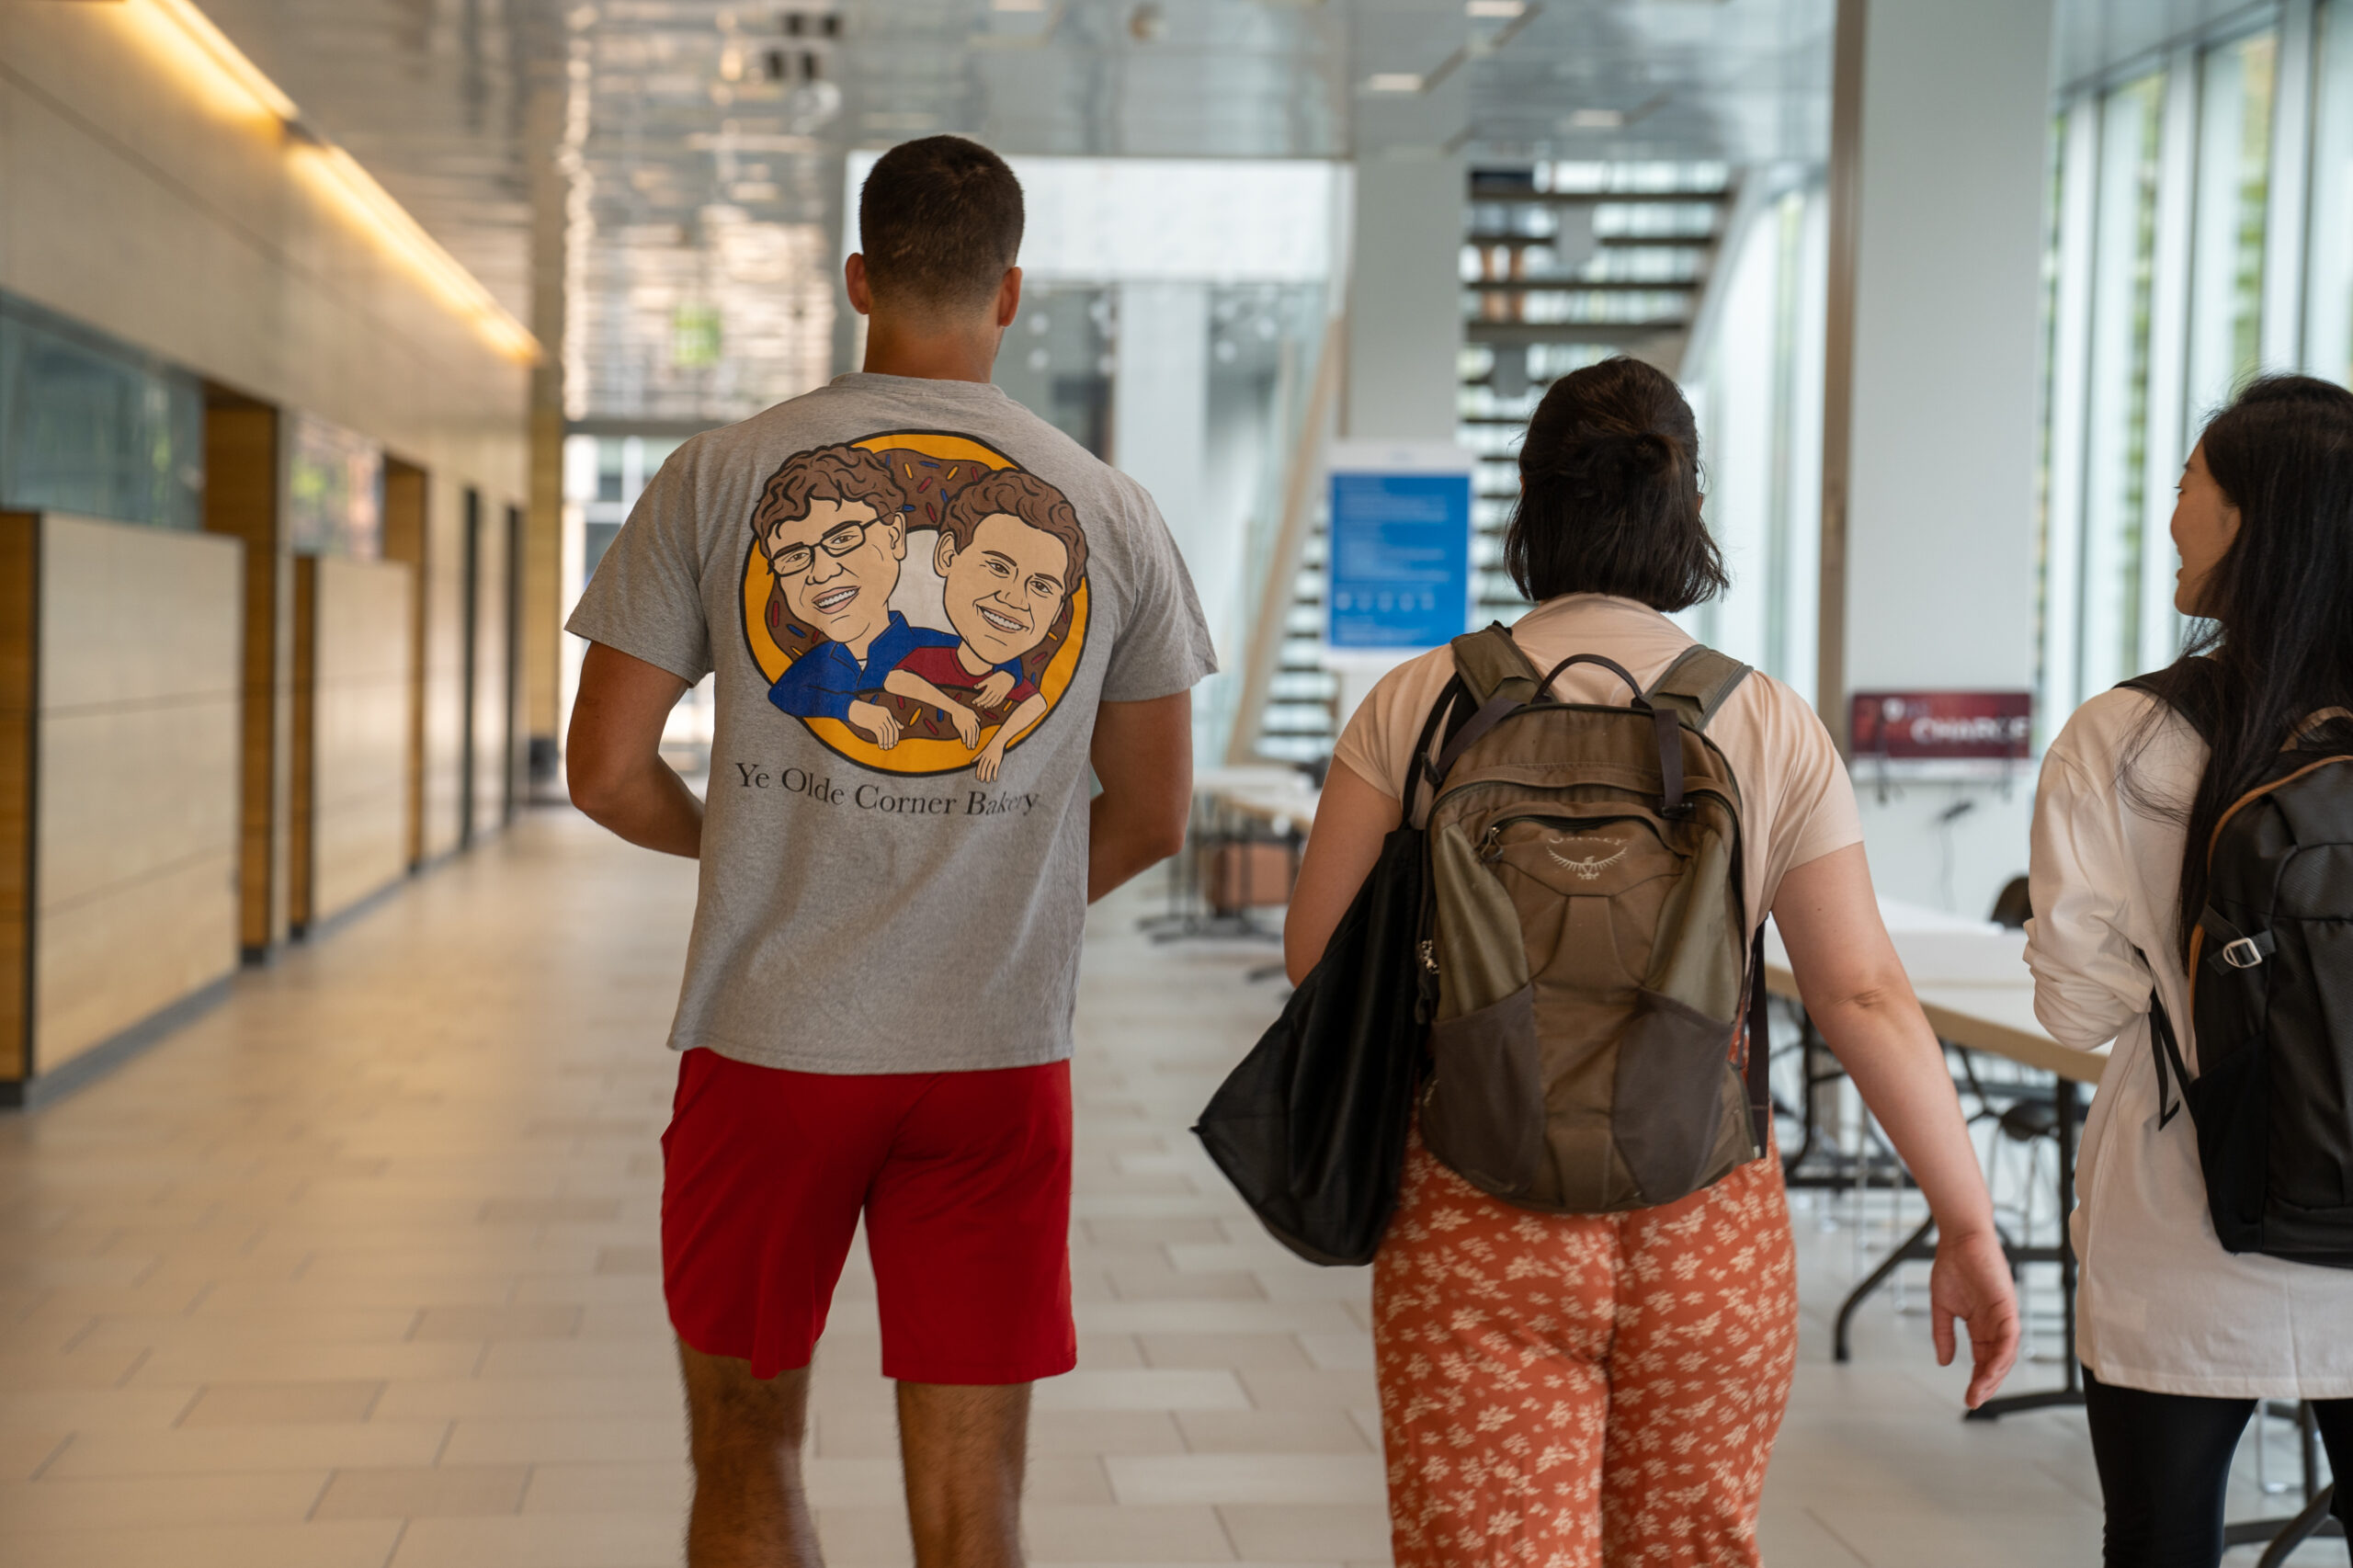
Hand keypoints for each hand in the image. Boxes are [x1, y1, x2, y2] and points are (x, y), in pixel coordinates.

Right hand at [847, 699, 901, 748]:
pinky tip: (880, 746)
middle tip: (891, 747)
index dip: (895, 736)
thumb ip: (892, 720)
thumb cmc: (868, 712)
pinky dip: (881, 741)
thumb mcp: (881, 715)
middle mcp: (884, 715)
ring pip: (886, 733)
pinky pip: (879, 734)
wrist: (854, 709)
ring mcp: (878, 719)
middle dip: (892, 740)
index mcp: (887, 712)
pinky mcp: (872, 723)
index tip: (895, 743)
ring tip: (886, 748)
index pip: (895, 725)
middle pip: (892, 730)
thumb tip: (902, 727)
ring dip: (887, 742)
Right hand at [948, 703, 980, 747]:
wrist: (956, 708)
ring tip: (969, 747)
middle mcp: (972, 724)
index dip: (976, 737)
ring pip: (970, 736)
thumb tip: (979, 720)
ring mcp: (967, 726)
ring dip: (970, 742)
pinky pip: (963, 734)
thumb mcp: (972, 712)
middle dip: (974, 742)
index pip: (977, 731)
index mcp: (975, 722)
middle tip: (973, 747)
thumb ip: (976, 717)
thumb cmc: (963, 710)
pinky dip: (964, 738)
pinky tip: (964, 742)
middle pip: (974, 735)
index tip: (975, 742)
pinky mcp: (961, 727)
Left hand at [974, 670, 1016, 708]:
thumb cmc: (997, 677)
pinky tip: (991, 705)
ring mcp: (1000, 693)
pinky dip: (995, 704)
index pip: (983, 695)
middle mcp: (995, 691)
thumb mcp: (988, 679)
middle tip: (978, 705)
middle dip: (982, 703)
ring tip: (984, 706)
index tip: (974, 701)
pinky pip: (999, 701)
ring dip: (988, 704)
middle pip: (988, 699)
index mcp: (991, 687)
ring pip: (993, 701)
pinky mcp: (1004, 694)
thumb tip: (974, 687)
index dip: (978, 699)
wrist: (1008, 675)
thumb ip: (981, 684)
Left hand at [975, 736, 1008, 781]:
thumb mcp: (983, 751)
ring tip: (987, 781)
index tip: (977, 777)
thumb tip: (971, 761)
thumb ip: (977, 757)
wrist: (998, 742)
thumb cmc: (990, 747)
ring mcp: (993, 759)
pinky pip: (996, 768)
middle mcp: (987, 758)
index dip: (978, 771)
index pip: (979, 765)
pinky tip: (994, 778)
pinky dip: (995, 774)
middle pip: (984, 767)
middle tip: (981, 780)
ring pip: (989, 768)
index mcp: (983, 756)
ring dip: (988, 775)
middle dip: (982, 774)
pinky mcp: (998, 760)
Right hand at [1930, 1226, 2020, 1408]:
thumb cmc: (1953, 1267)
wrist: (1959, 1240)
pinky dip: (2002, 1355)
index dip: (1977, 1380)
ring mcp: (2004, 1316)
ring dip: (1994, 1374)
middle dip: (1986, 1384)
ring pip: (2006, 1354)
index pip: (1984, 1360)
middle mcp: (1996, 1325)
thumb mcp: (1943, 1307)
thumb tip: (1943, 1361)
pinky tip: (1990, 1369)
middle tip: (1973, 1400)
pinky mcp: (2007, 1306)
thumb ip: (1944, 1334)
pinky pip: (2010, 1337)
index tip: (1968, 1398)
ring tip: (1979, 1389)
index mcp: (1982, 1326)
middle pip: (1997, 1363)